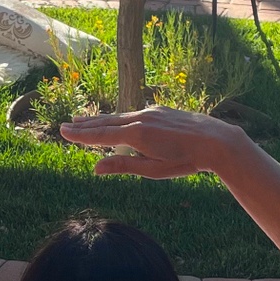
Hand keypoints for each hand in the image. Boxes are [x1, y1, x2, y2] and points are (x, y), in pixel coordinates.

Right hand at [59, 106, 249, 179]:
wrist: (216, 141)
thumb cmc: (186, 160)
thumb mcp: (153, 170)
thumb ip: (123, 166)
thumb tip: (96, 167)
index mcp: (136, 135)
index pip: (100, 135)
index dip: (80, 135)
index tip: (63, 131)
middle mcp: (140, 119)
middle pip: (106, 122)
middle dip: (85, 125)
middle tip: (66, 125)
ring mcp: (150, 112)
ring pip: (119, 116)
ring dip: (100, 119)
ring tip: (83, 119)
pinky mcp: (160, 111)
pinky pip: (132, 114)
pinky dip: (118, 118)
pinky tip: (116, 120)